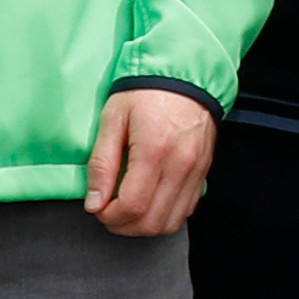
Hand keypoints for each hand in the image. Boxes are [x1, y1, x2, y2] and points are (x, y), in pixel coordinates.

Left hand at [87, 85, 217, 237]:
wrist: (185, 73)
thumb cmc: (146, 90)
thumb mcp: (112, 118)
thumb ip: (102, 163)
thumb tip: (95, 201)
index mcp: (154, 150)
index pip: (132, 206)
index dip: (109, 216)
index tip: (97, 207)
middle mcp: (180, 165)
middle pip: (151, 222)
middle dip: (123, 226)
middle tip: (107, 212)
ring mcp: (196, 171)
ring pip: (170, 222)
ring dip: (144, 225)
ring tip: (127, 210)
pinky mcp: (203, 172)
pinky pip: (186, 210)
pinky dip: (164, 215)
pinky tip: (149, 201)